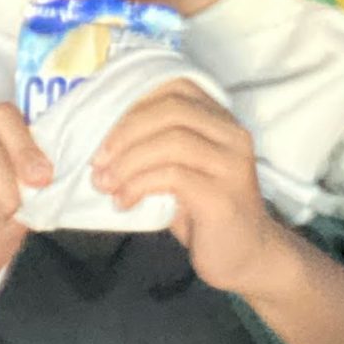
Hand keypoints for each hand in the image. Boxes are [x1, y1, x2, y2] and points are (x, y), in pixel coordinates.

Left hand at [91, 79, 288, 295]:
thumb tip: (100, 141)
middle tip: (97, 159)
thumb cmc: (204, 212)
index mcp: (220, 120)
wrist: (246, 256)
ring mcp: (232, 165)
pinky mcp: (224, 196)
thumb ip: (154, 147)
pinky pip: (174, 177)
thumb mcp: (178, 170)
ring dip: (128, 161)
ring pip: (172, 141)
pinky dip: (139, 185)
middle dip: (125, 131)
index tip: (102, 128)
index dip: (135, 101)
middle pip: (172, 110)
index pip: (176, 87)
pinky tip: (123, 201)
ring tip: (104, 183)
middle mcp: (232, 134)